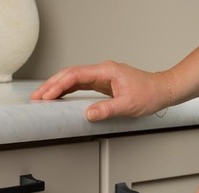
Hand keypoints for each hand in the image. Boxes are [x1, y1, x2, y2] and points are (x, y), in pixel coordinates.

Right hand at [30, 61, 172, 120]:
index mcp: (106, 71)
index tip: (46, 96)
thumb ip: (108, 109)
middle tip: (36, 97)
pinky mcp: (102, 83)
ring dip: (56, 87)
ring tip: (42, 97)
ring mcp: (101, 76)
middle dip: (51, 85)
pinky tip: (59, 96)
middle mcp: (102, 71)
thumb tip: (88, 114)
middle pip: (69, 74)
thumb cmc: (149, 94)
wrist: (162, 90)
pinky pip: (79, 84)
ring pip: (72, 78)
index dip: (58, 85)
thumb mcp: (129, 105)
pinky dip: (67, 90)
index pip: (75, 75)